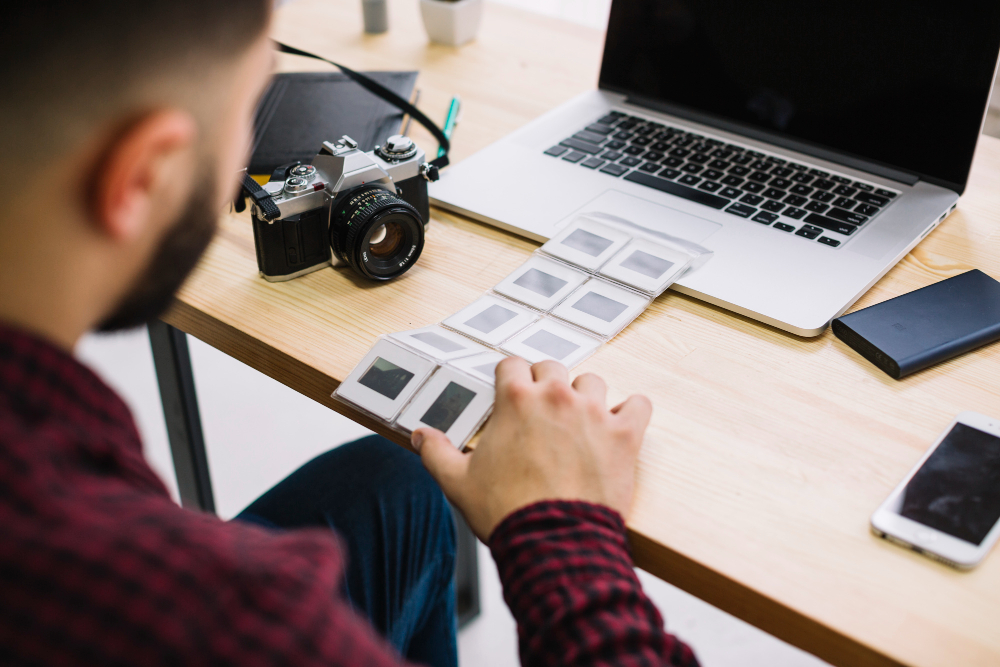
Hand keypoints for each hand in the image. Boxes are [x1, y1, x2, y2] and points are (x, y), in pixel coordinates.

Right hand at [412, 357, 651, 540]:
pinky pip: (638, 404)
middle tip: (541, 410)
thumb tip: (419, 435)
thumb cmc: (506, 512)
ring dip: (585, 396)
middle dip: (544, 383)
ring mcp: (594, 412)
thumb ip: (436, 452)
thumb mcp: (458, 482)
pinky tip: (620, 424)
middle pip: (552, 367)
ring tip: (579, 421)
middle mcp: (556, 396)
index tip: (510, 393)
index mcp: (515, 401)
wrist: (554, 542)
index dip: (509, 379)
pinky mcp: (625, 434)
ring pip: (593, 381)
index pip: (511, 364)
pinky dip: (631, 411)